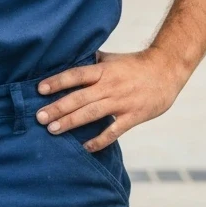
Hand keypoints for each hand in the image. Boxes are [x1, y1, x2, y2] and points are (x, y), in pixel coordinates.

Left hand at [33, 48, 187, 152]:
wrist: (166, 71)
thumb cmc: (134, 64)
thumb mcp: (110, 59)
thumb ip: (91, 62)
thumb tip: (67, 59)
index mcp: (103, 71)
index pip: (75, 75)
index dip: (57, 82)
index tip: (40, 89)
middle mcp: (109, 86)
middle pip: (79, 97)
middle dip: (58, 108)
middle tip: (39, 117)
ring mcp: (121, 102)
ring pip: (92, 114)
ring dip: (71, 122)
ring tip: (52, 129)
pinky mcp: (133, 117)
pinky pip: (113, 131)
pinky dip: (99, 141)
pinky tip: (84, 147)